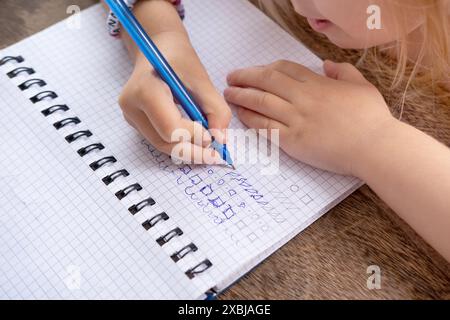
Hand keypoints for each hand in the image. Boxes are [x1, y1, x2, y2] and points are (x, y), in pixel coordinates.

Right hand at [120, 31, 231, 163]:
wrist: (159, 48)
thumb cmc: (179, 59)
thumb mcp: (202, 79)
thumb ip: (215, 109)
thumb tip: (220, 139)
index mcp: (144, 90)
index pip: (170, 127)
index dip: (194, 136)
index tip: (213, 136)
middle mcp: (131, 106)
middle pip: (164, 142)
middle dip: (193, 151)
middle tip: (216, 155)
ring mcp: (131, 116)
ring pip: (162, 145)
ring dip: (188, 151)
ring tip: (210, 152)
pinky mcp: (137, 122)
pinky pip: (160, 140)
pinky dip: (180, 145)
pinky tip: (197, 144)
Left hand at [225, 60, 396, 176]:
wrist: (374, 147)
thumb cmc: (372, 118)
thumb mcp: (362, 86)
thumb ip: (343, 72)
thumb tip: (328, 64)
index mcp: (319, 83)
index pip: (285, 68)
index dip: (265, 68)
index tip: (255, 71)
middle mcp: (304, 98)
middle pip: (267, 81)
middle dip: (245, 77)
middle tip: (231, 78)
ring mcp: (297, 119)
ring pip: (262, 102)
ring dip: (242, 96)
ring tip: (229, 94)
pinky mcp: (293, 141)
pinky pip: (266, 127)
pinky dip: (251, 119)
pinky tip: (241, 115)